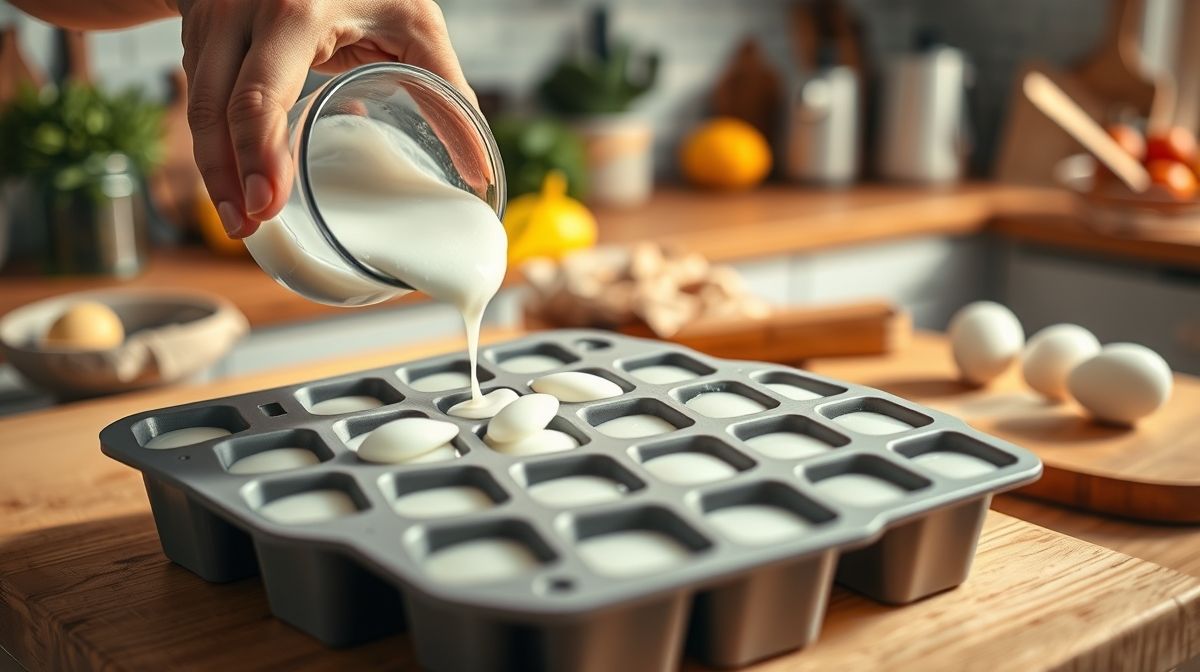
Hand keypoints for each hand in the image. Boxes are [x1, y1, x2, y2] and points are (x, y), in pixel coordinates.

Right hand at [175, 0, 473, 237]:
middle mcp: (243, 13)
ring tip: (241, 222)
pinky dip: (214, 146)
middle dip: (226, 176)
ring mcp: (213, 21)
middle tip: (249, 228)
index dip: (259, 153)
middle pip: (214, 108)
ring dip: (213, 170)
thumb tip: (480, 171)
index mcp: (295, 12)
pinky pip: (198, 97)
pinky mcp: (200, 33)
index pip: (260, 92)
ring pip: (197, 107)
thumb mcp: (417, 26)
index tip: (269, 203)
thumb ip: (448, 94)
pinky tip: (231, 186)